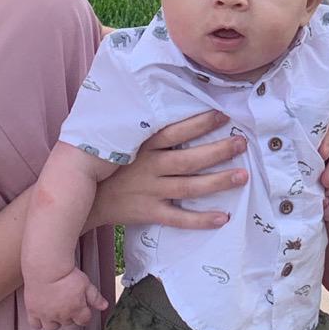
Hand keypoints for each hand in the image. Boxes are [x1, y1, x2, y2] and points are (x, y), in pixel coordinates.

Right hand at [24, 266, 107, 329]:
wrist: (46, 268)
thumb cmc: (67, 274)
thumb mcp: (86, 284)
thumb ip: (95, 297)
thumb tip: (105, 306)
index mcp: (77, 310)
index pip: (84, 321)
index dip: (84, 315)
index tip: (82, 309)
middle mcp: (62, 315)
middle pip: (68, 322)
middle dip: (69, 315)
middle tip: (67, 303)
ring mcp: (46, 315)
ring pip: (52, 326)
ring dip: (55, 321)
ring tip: (55, 309)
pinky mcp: (33, 311)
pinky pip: (35, 324)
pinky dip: (38, 321)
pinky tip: (41, 314)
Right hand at [92, 111, 247, 231]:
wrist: (85, 198)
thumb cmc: (111, 165)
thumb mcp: (123, 142)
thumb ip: (147, 131)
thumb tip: (176, 109)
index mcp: (143, 146)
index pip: (174, 131)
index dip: (199, 123)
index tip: (223, 115)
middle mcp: (148, 167)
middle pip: (188, 159)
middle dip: (218, 151)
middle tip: (242, 143)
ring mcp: (150, 191)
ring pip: (189, 187)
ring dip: (218, 182)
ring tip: (242, 176)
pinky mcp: (150, 212)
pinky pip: (179, 218)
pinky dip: (201, 220)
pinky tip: (223, 217)